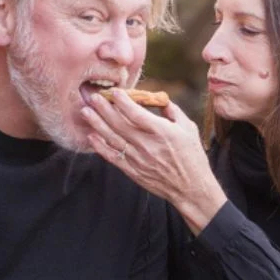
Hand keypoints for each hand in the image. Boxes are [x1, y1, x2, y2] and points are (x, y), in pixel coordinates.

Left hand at [83, 91, 226, 233]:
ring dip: (97, 124)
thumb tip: (158, 98)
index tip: (114, 91)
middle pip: (120, 124)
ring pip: (113, 139)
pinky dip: (100, 147)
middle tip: (92, 97)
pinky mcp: (133, 171)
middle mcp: (148, 145)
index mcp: (163, 132)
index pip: (137, 114)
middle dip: (104, 109)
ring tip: (86, 112)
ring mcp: (139, 159)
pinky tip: (92, 136)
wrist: (191, 188)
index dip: (123, 101)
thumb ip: (172, 111)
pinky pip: (113, 157)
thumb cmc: (192, 156)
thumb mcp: (188, 128)